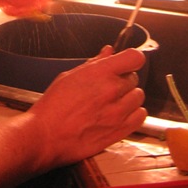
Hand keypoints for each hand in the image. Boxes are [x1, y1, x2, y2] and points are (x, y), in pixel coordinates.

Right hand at [28, 46, 146, 168]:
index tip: (126, 63)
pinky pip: (141, 116)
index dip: (132, 59)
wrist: (46, 135)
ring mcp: (118, 112)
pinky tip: (121, 113)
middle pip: (134, 78)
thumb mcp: (70, 76)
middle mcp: (112, 90)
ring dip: (129, 96)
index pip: (134, 58)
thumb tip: (108, 52)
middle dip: (123, 79)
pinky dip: (134, 113)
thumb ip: (94, 64)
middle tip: (108, 86)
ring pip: (138, 96)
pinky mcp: (120, 131)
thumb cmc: (54, 106)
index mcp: (99, 73)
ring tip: (113, 101)